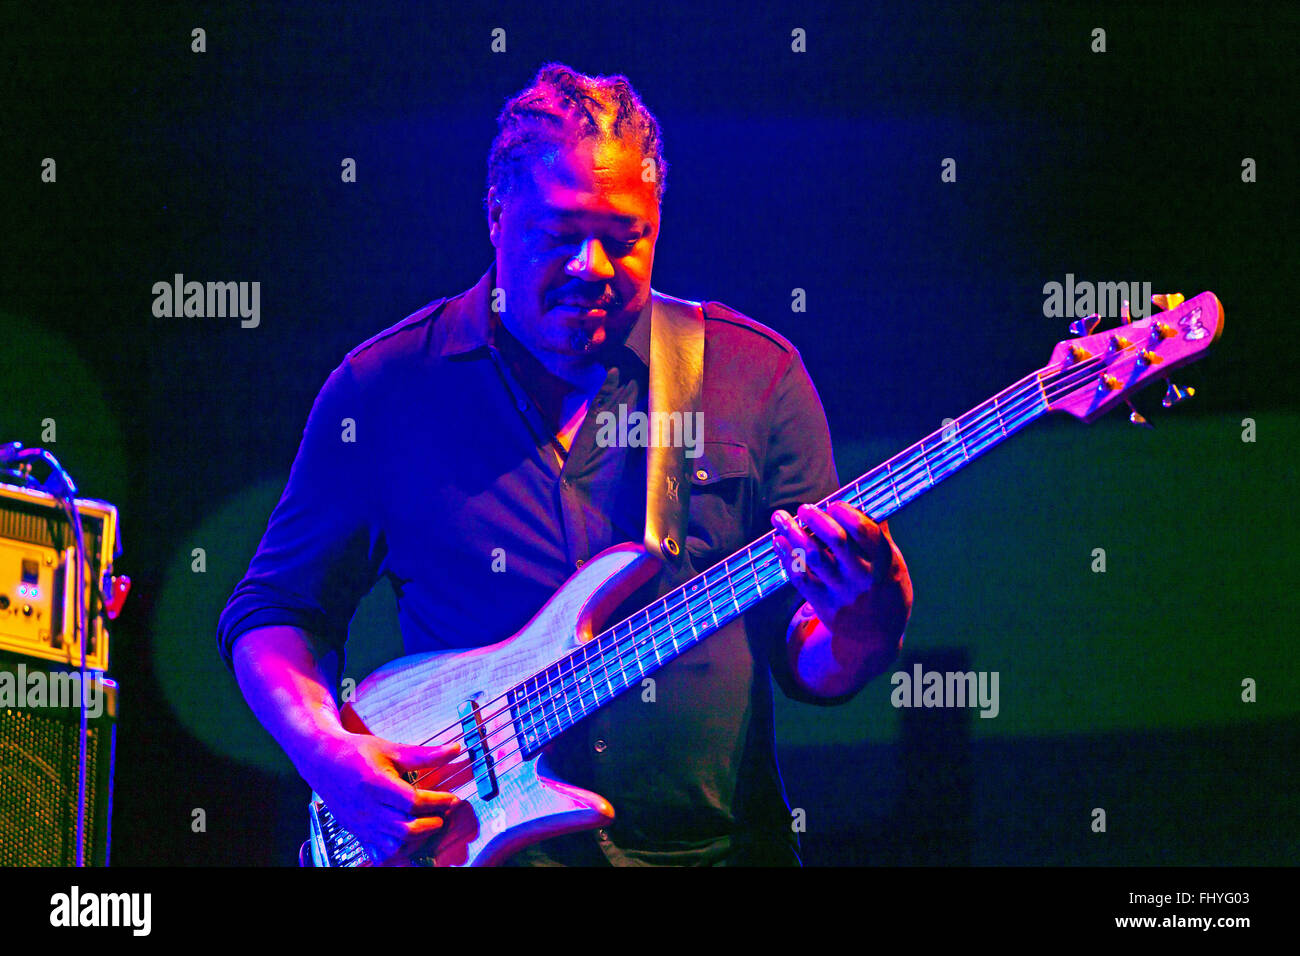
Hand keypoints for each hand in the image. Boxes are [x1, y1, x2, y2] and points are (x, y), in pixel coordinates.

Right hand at [302, 732, 467, 865]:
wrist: (323, 760)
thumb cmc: (356, 752)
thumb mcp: (391, 749)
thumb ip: (424, 755)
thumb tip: (454, 750)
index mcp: (376, 784)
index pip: (413, 801)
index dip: (437, 802)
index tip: (451, 798)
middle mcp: (367, 808)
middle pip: (406, 828)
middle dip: (432, 824)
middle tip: (442, 814)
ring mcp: (361, 823)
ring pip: (395, 844)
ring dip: (417, 839)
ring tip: (428, 824)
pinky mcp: (357, 832)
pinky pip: (379, 852)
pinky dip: (398, 851)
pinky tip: (408, 838)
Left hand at [770, 501, 910, 651]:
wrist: (878, 636)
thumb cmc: (884, 588)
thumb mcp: (892, 562)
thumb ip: (876, 533)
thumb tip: (860, 498)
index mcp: (883, 562)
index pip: (864, 531)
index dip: (846, 513)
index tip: (833, 504)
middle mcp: (861, 577)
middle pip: (835, 540)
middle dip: (815, 519)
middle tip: (804, 509)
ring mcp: (841, 592)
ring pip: (812, 557)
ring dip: (792, 533)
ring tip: (780, 518)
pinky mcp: (823, 604)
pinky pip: (800, 578)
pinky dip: (786, 557)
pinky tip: (779, 542)